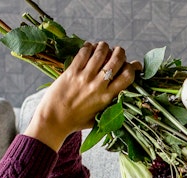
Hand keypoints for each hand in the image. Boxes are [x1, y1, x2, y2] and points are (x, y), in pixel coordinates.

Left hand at [24, 41, 142, 150]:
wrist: (53, 121)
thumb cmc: (77, 121)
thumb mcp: (100, 117)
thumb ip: (112, 105)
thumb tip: (124, 91)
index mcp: (108, 98)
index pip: (128, 75)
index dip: (133, 66)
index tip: (132, 65)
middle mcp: (98, 86)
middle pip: (116, 60)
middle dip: (120, 52)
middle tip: (118, 52)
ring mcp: (84, 77)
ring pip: (100, 52)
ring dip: (104, 46)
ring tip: (103, 47)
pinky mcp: (71, 72)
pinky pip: (83, 53)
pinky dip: (89, 47)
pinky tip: (89, 48)